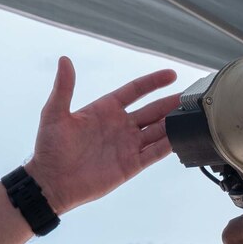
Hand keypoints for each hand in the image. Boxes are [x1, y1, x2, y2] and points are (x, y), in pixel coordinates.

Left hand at [21, 58, 178, 213]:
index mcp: (105, 109)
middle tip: (191, 94)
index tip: (171, 74)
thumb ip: (64, 88)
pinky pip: (155, 153)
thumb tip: (64, 60)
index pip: (135, 90)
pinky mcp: (131, 165)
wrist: (51, 183)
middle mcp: (120, 125)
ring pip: (158, 130)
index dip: (153, 82)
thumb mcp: (55, 114)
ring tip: (193, 114)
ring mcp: (127, 145)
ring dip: (174, 122)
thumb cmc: (49, 148)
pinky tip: (182, 137)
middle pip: (153, 110)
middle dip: (172, 102)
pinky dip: (169, 145)